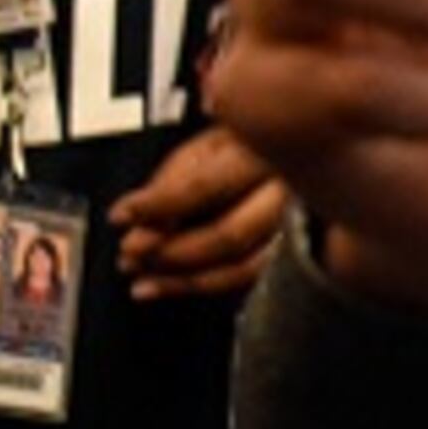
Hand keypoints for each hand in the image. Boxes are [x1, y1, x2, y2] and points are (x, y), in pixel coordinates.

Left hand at [108, 124, 288, 301]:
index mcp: (265, 150)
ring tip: (144, 284)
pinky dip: (211, 286)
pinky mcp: (304, 253)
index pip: (204, 187)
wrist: (306, 151)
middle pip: (229, 235)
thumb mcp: (212, 141)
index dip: (157, 206)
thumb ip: (177, 176)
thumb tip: (140, 220)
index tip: (121, 216)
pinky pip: (257, 279)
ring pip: (245, 268)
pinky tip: (178, 287)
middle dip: (170, 252)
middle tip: (130, 255)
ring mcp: (302, 226)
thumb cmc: (255, 144)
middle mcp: (290, 190)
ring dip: (185, 281)